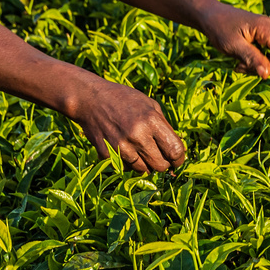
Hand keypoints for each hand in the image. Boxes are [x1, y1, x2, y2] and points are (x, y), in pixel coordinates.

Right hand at [62, 73, 186, 172]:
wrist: (90, 99)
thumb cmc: (124, 99)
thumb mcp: (149, 104)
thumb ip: (164, 126)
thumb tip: (176, 150)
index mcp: (152, 121)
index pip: (175, 150)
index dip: (179, 159)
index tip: (177, 160)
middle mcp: (138, 136)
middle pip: (161, 166)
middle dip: (163, 164)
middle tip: (159, 157)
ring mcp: (121, 147)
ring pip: (144, 170)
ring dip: (146, 164)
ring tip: (140, 150)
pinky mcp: (107, 155)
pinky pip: (126, 168)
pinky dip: (128, 162)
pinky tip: (124, 148)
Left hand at [200, 2, 269, 88]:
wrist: (211, 15)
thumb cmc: (220, 28)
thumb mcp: (233, 45)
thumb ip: (251, 58)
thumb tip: (267, 74)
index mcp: (266, 27)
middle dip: (263, 68)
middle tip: (239, 67)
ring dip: (257, 66)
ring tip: (238, 63)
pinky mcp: (267, 37)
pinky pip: (268, 56)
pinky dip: (256, 62)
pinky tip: (241, 60)